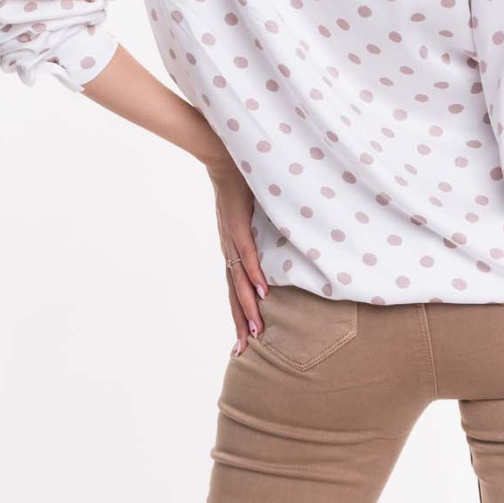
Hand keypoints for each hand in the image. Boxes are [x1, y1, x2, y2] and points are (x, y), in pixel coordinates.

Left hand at [208, 154, 268, 351]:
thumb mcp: (254, 215)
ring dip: (248, 305)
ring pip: (240, 278)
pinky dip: (254, 272)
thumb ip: (263, 233)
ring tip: (257, 330)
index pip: (235, 288)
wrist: (222, 152)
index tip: (244, 342)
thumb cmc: (241, 183)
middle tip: (245, 350)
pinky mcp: (237, 222)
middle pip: (234, 292)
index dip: (239, 314)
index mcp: (232, 250)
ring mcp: (231, 237)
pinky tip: (262, 291)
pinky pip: (247, 252)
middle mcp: (229, 248)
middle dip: (240, 321)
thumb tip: (281, 246)